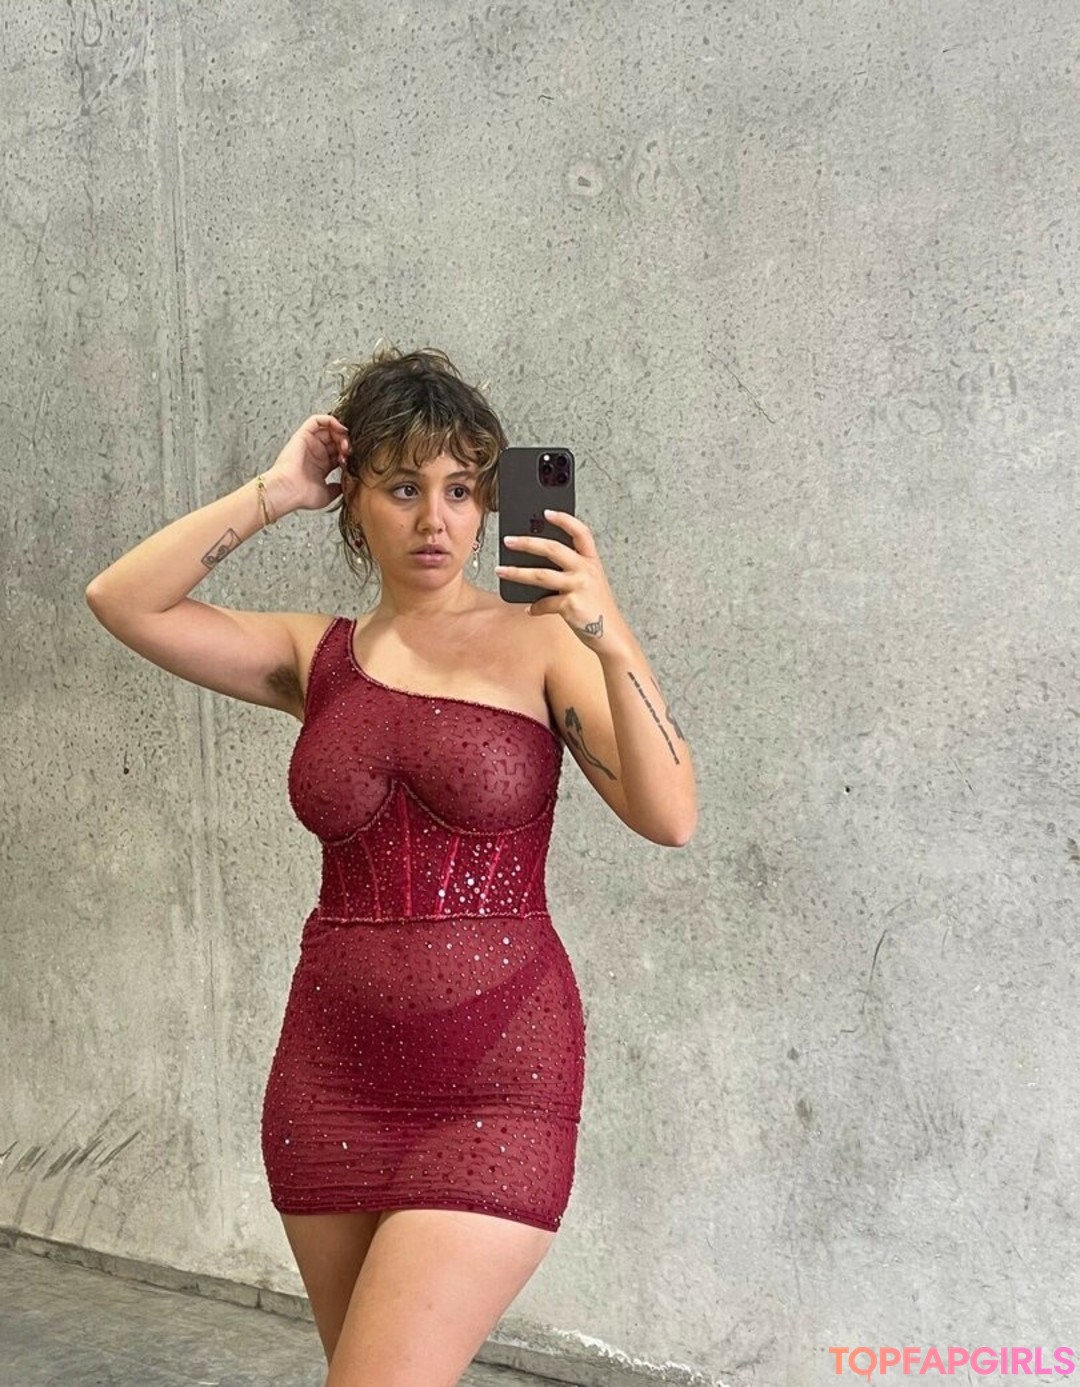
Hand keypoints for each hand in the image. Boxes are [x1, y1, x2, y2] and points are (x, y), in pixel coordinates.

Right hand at [265, 414, 350, 512]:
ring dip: (340, 433)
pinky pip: (316, 420)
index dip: (348, 455)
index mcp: (321, 465)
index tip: (351, 462)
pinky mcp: (303, 435)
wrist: (289, 491)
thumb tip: (345, 486)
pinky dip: (330, 420)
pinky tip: (339, 429)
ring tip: (344, 443)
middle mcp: (315, 453)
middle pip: (335, 439)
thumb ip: (337, 489)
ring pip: (328, 429)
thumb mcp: (326, 495)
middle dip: (346, 443)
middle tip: (349, 451)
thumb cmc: (302, 495)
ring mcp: (309, 443)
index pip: (339, 452)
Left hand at [495, 510, 621, 645]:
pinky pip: (544, 603)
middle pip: (553, 548)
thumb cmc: (597, 610)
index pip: (580, 532)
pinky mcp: (570, 605)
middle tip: (508, 540)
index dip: (564, 519)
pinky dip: (534, 607)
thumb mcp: (590, 583)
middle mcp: (586, 570)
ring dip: (517, 572)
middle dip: (527, 543)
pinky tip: (529, 609)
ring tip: (500, 570)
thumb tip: (539, 566)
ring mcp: (579, 586)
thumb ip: (572, 571)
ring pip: (541, 574)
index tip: (547, 512)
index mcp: (591, 561)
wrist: (611, 635)